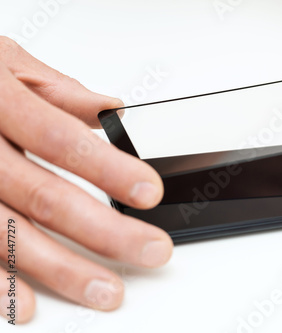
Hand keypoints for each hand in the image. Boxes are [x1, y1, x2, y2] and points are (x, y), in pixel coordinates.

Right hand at [0, 36, 172, 322]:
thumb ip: (55, 89)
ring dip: (59, 268)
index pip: (60, 139)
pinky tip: (27, 303)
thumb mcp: (2, 61)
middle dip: (102, 230)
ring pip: (6, 232)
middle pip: (43, 196)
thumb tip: (109, 107)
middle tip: (150, 250)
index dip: (107, 169)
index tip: (148, 193)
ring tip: (104, 290)